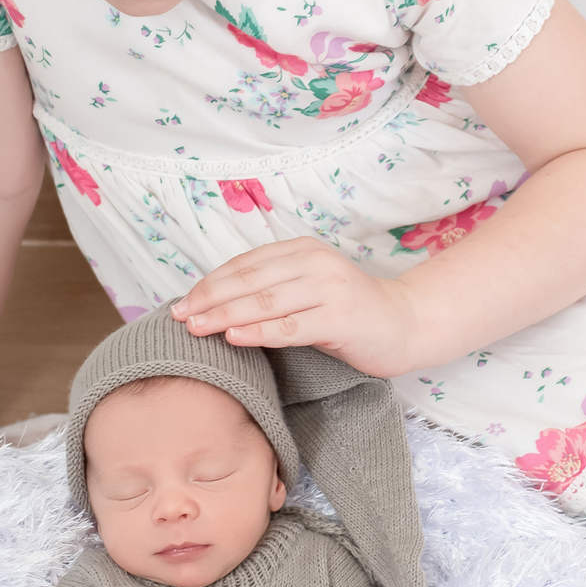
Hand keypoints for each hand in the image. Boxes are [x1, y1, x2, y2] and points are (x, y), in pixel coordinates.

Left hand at [169, 238, 418, 376]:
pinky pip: (290, 326)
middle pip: (249, 280)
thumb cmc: (349, 313)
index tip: (182, 302)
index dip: (210, 283)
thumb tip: (214, 305)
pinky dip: (258, 331)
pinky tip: (233, 337)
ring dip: (225, 314)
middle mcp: (314, 262)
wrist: (406, 325)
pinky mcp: (340, 318)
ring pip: (264, 302)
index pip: (245, 264)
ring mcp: (329, 288)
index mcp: (302, 250)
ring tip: (197, 327)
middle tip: (179, 316)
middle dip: (209, 298)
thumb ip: (272, 289)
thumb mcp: (308, 290)